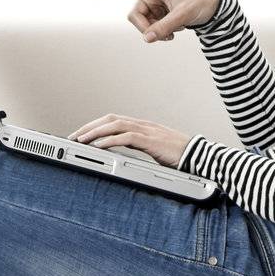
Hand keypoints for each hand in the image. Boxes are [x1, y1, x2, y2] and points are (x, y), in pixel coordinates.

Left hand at [67, 114, 192, 168]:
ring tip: (80, 139)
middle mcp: (143, 125)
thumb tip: (124, 155)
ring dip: (95, 131)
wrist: (200, 157)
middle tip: (74, 136)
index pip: (114, 120)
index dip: (96, 125)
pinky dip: (109, 140)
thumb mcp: (155, 151)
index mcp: (143, 126)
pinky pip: (125, 137)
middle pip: (110, 118)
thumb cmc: (180, 156)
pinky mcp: (151, 140)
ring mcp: (147, 131)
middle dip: (90, 126)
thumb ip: (141, 148)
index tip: (82, 134)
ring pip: (115, 124)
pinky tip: (98, 146)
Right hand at [84, 0, 221, 42]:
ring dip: (156, 32)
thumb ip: (165, 27)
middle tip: (164, 37)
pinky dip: (161, 33)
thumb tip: (147, 39)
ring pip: (143, 25)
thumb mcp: (184, 15)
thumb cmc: (201, 2)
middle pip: (134, 16)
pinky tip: (175, 33)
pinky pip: (152, 28)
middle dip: (146, 28)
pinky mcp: (160, 15)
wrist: (216, 6)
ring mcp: (155, 6)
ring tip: (174, 34)